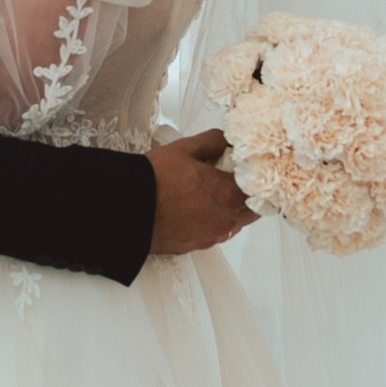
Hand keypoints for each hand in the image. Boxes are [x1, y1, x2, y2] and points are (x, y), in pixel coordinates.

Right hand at [147, 130, 254, 256]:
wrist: (126, 209)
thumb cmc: (152, 180)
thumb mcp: (184, 149)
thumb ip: (213, 141)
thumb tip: (225, 140)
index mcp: (228, 193)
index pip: (260, 187)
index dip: (253, 176)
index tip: (243, 168)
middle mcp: (225, 219)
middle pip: (252, 209)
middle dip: (246, 194)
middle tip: (229, 180)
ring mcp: (212, 235)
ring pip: (234, 223)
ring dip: (230, 210)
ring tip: (208, 194)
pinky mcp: (197, 245)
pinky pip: (215, 233)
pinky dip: (212, 222)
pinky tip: (196, 208)